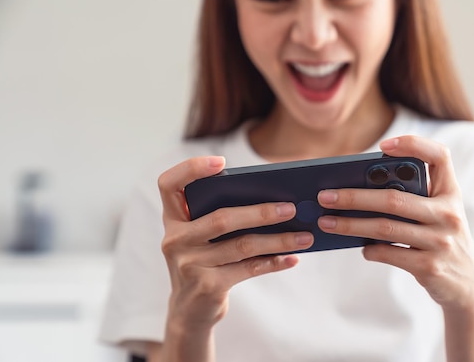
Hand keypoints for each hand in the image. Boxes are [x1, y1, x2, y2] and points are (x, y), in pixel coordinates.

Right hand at [157, 156, 313, 330]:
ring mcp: (190, 264)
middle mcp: (176, 239)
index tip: (221, 162)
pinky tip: (292, 258)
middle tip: (292, 208)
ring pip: (242, 245)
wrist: (189, 311)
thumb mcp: (201, 237)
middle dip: (261, 212)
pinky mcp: (208, 286)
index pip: (169, 184)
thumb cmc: (204, 261)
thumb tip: (274, 199)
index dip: (191, 168)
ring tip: (305, 236)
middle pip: (222, 219)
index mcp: (174, 219)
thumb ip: (220, 215)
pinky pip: (249, 269)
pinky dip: (274, 262)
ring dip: (278, 240)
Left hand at [316, 136, 473, 311]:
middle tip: (325, 196)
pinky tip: (361, 247)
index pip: (439, 156)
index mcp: (450, 193)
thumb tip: (359, 189)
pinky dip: (370, 249)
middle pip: (394, 198)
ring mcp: (441, 241)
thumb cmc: (440, 239)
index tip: (384, 145)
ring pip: (385, 227)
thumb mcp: (437, 214)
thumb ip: (412, 198)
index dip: (413, 144)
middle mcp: (449, 214)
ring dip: (350, 225)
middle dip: (354, 196)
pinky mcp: (430, 267)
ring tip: (326, 223)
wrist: (467, 285)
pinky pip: (389, 253)